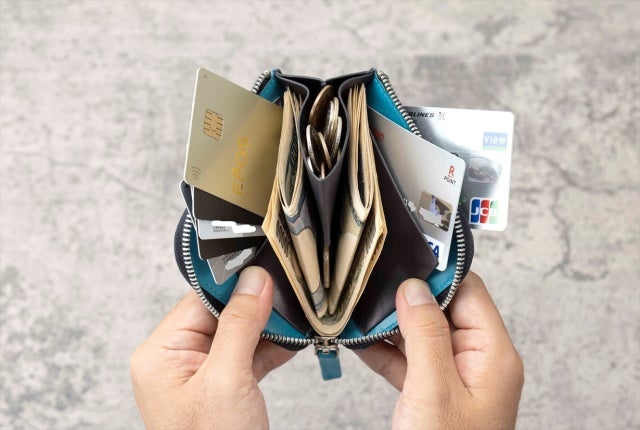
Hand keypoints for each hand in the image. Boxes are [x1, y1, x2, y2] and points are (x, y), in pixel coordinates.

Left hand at [130, 267, 295, 429]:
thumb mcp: (227, 379)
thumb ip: (240, 325)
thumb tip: (254, 280)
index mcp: (161, 354)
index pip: (199, 300)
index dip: (234, 284)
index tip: (265, 270)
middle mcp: (177, 360)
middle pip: (220, 314)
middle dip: (256, 305)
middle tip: (288, 294)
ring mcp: (201, 374)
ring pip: (237, 333)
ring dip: (267, 326)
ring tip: (295, 317)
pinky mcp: (223, 386)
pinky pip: (247, 354)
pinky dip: (270, 347)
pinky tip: (292, 339)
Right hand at [355, 272, 523, 429]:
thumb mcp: (433, 389)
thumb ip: (425, 334)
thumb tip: (413, 289)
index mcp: (492, 354)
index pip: (469, 292)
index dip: (437, 275)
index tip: (405, 263)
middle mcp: (477, 360)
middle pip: (443, 311)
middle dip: (407, 300)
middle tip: (374, 288)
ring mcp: (455, 376)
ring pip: (422, 334)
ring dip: (392, 325)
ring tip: (361, 313)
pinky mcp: (434, 391)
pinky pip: (410, 359)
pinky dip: (387, 350)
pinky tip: (362, 342)